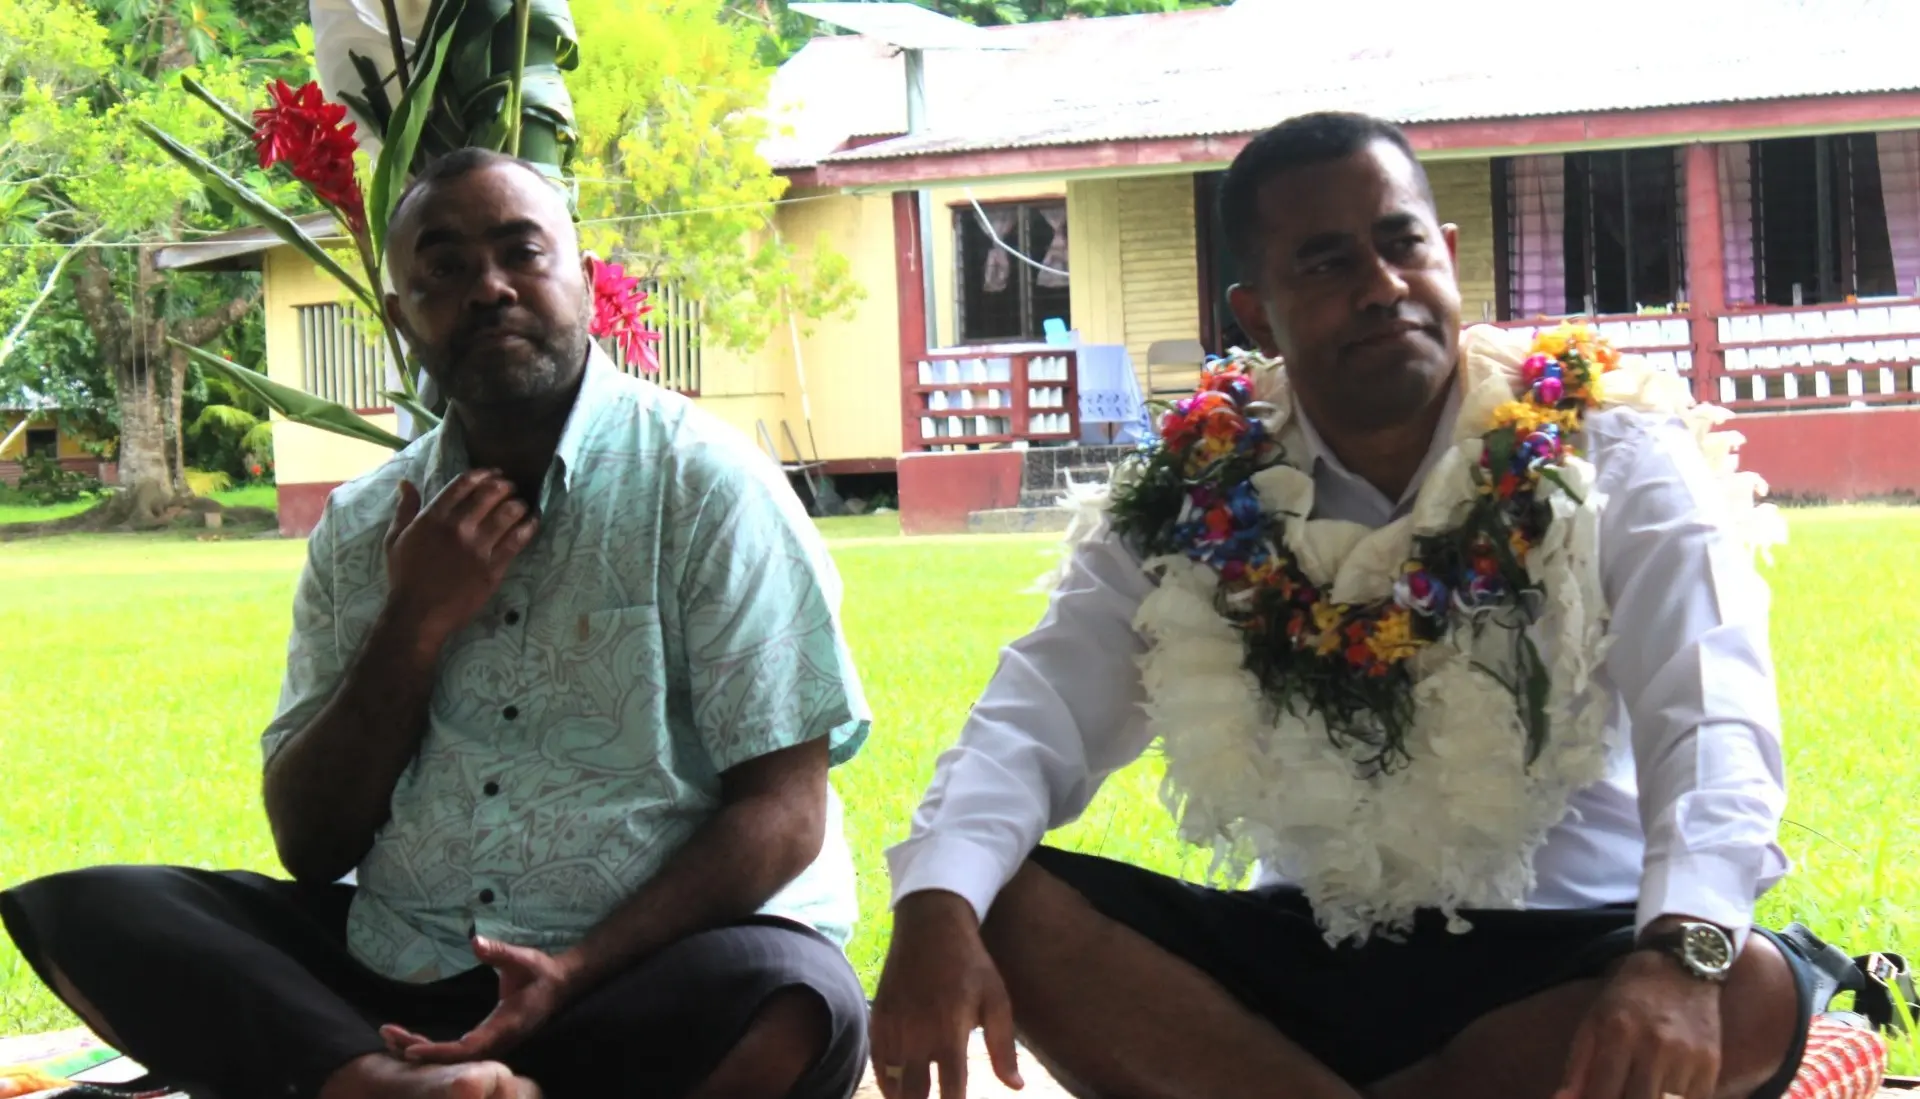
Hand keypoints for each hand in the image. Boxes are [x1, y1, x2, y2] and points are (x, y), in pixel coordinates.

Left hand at [382, 936, 579, 1062]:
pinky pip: (456, 1053)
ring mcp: (492, 1044)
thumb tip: (475, 941)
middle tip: (388, 1035)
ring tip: (390, 1038)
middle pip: (453, 1059)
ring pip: (453, 1059)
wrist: (561, 986)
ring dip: (423, 1050)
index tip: (411, 1049)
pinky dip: (433, 1048)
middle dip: (420, 1050)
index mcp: (505, 1026)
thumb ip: (499, 952)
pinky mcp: (487, 1041)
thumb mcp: (523, 958)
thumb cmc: (541, 972)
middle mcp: (497, 1042)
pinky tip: (411, 1041)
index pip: (468, 1049)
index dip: (439, 1052)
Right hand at [383, 471, 537, 650]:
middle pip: (490, 494)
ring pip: (508, 514)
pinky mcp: (493, 568)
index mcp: (434, 518)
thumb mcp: (396, 539)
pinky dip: (528, 527)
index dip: (484, 474)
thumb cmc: (405, 577)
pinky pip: (517, 541)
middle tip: (511, 488)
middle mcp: (458, 527)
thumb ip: (405, 509)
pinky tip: (532, 522)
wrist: (418, 614)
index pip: (464, 484)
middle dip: (505, 486)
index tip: (495, 473)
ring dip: (518, 504)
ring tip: (521, 505)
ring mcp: (477, 547)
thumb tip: (407, 483)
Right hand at [869, 891, 1021, 1098]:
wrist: (930, 925)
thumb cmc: (970, 964)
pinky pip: (876, 1062)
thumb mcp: (997, 1000)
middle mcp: (917, 1034)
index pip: (951, 1090)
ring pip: (892, 1082)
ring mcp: (893, 1026)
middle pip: (914, 1094)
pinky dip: (886, 1080)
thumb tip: (1016, 1087)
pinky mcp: (878, 1017)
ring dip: (905, 1097)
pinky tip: (899, 1088)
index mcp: (950, 1031)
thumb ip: (1004, 1048)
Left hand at [1555, 948, 1722, 1098]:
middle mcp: (1653, 1047)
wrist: (1681, 967)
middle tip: (1616, 1095)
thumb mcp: (1594, 1021)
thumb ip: (1578, 1066)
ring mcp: (1685, 1057)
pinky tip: (1660, 1094)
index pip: (1602, 1093)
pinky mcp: (1710, 1064)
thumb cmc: (1629, 996)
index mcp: (1618, 1034)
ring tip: (1637, 1093)